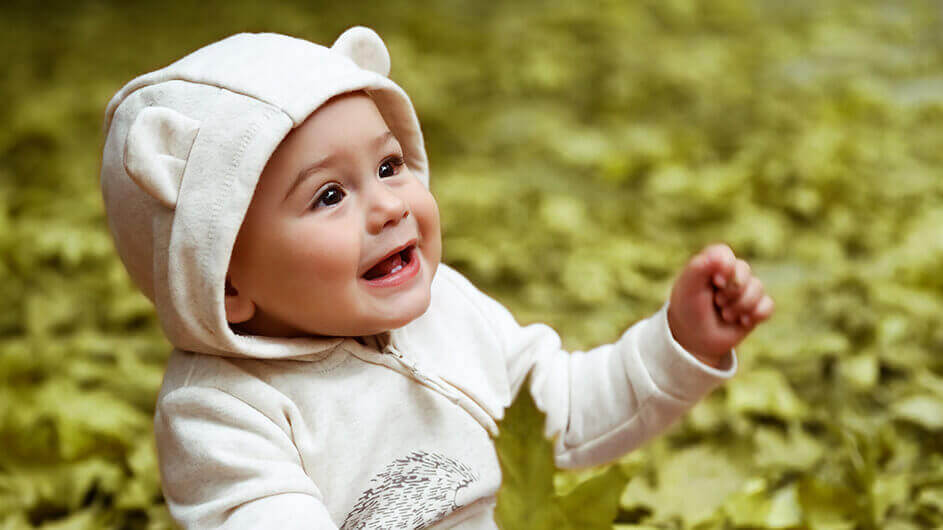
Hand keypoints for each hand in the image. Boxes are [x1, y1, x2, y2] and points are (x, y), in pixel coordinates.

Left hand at [667, 244, 773, 367]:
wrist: (695, 340)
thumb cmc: (688, 309)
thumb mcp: (687, 287)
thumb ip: (699, 267)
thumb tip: (721, 255)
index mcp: (711, 263)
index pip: (724, 254)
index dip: (725, 268)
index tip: (716, 283)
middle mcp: (730, 273)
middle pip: (744, 270)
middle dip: (731, 290)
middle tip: (717, 302)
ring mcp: (745, 289)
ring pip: (758, 288)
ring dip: (740, 305)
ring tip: (725, 315)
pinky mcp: (756, 307)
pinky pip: (767, 305)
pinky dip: (756, 314)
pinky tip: (742, 321)